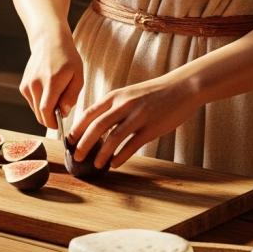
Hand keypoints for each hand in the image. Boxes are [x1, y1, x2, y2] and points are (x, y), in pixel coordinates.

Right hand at [18, 31, 81, 129]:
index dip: (52, 123)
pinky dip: (40, 103)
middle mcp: (35, 84)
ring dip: (46, 111)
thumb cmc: (67, 58)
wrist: (48, 42)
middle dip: (50, 119)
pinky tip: (48, 92)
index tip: (59, 127)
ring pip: (35, 110)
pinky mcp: (23, 86)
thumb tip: (63, 112)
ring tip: (57, 98)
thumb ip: (71, 96)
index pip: (46, 110)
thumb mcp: (78, 75)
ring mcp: (27, 85)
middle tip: (62, 112)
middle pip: (39, 114)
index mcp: (51, 82)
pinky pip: (32, 102)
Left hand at [65, 74, 200, 169]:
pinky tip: (114, 164)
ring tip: (95, 164)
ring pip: (113, 138)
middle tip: (76, 156)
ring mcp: (138, 117)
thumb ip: (113, 106)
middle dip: (83, 144)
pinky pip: (131, 145)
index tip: (69, 140)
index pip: (89, 113)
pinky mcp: (151, 128)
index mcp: (115, 96)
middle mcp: (124, 105)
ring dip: (101, 154)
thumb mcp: (129, 93)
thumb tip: (96, 123)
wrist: (182, 87)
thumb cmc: (154, 93)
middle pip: (96, 127)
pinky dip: (120, 157)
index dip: (77, 128)